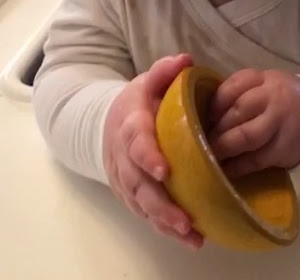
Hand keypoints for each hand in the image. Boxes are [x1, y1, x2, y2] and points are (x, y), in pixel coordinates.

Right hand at [103, 53, 204, 249]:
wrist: (108, 123)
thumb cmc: (138, 102)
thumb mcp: (148, 81)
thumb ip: (165, 71)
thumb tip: (185, 60)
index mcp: (130, 125)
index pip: (136, 141)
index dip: (148, 156)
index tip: (165, 171)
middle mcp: (123, 156)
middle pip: (138, 183)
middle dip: (160, 203)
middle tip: (185, 219)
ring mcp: (124, 178)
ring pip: (141, 203)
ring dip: (164, 221)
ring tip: (191, 235)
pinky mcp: (129, 193)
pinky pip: (144, 213)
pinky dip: (163, 227)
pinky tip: (187, 238)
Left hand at [208, 69, 299, 178]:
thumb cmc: (283, 102)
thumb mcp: (266, 86)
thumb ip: (241, 92)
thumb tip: (203, 110)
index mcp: (265, 79)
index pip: (234, 85)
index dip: (215, 102)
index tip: (203, 115)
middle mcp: (273, 98)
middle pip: (238, 110)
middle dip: (216, 127)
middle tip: (199, 139)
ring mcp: (280, 124)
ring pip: (246, 136)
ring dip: (223, 147)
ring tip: (208, 155)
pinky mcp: (284, 149)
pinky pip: (256, 159)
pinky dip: (237, 166)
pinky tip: (225, 170)